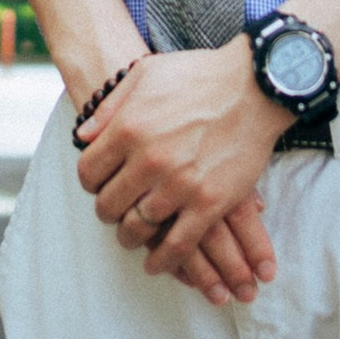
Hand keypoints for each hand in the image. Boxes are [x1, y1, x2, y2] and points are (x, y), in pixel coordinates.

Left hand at [76, 42, 283, 298]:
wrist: (255, 84)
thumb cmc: (200, 75)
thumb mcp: (145, 74)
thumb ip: (110, 107)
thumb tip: (84, 135)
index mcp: (128, 128)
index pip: (88, 173)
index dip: (91, 183)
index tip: (100, 186)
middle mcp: (148, 160)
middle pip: (109, 205)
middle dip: (108, 212)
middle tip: (115, 214)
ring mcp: (179, 184)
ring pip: (138, 228)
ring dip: (131, 237)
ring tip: (132, 237)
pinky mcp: (210, 203)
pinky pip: (178, 244)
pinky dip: (164, 260)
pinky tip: (157, 264)